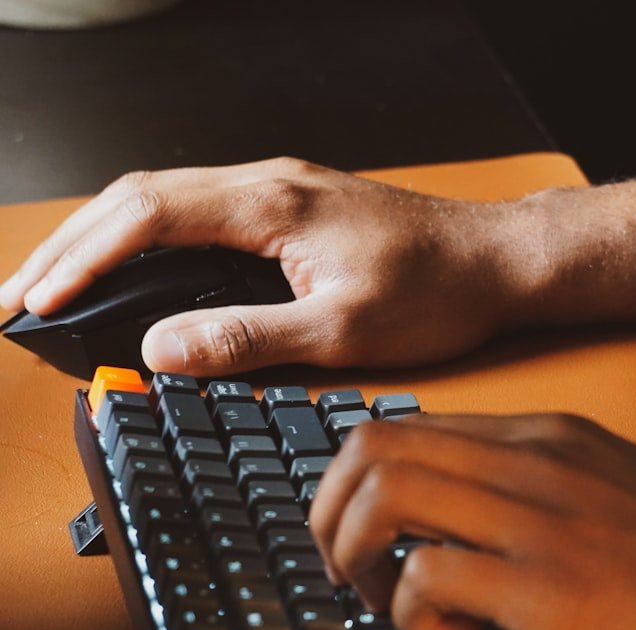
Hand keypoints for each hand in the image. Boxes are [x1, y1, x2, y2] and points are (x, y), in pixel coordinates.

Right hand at [0, 158, 521, 374]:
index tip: (37, 301)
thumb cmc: (438, 290)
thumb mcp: (344, 331)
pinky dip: (151, 241)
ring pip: (166, 200)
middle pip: (141, 197)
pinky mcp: (293, 208)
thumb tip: (162, 350)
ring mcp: (280, 191)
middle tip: (19, 295)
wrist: (496, 260)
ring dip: (105, 240)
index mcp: (272, 203)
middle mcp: (268, 183)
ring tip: (57, 284)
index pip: (147, 215)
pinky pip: (200, 213)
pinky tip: (136, 271)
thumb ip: (249, 338)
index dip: (82, 258)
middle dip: (71, 244)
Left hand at [308, 412, 635, 629]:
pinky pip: (427, 577)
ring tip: (383, 600)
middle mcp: (535, 459)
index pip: (413, 425)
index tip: (362, 529)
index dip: (363, 478)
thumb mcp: (619, 494)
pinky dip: (413, 611)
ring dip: (356, 553)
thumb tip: (466, 524)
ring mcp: (540, 516)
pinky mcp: (545, 586)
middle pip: (374, 446)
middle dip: (331, 510)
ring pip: (384, 496)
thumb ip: (543, 492)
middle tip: (347, 567)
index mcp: (552, 435)